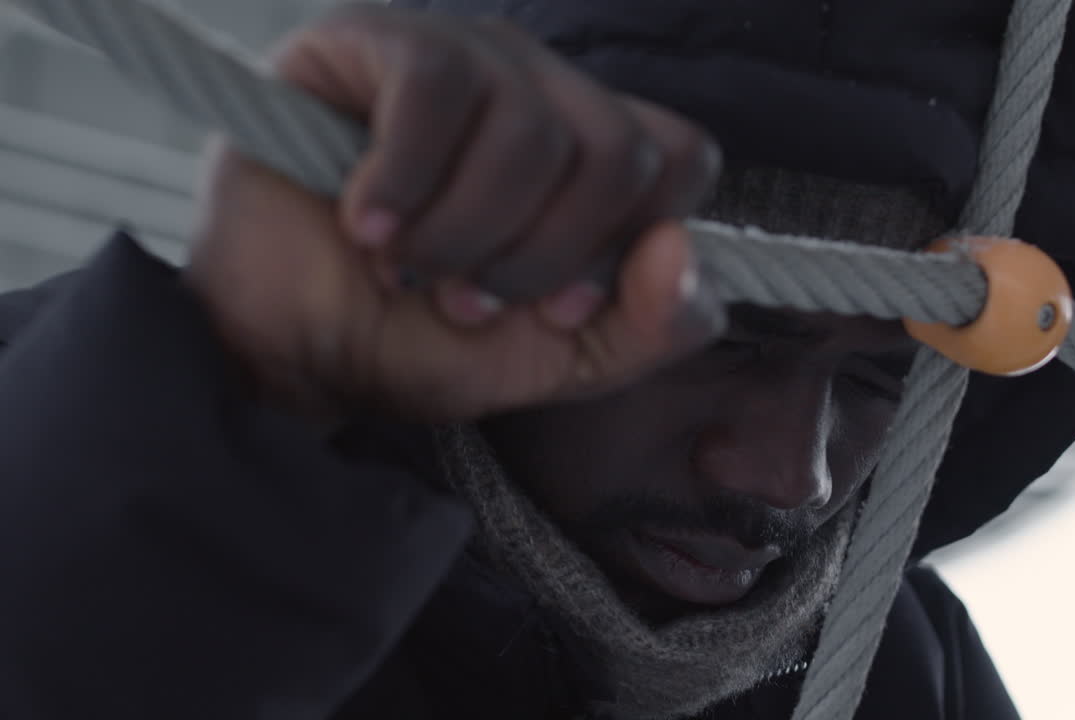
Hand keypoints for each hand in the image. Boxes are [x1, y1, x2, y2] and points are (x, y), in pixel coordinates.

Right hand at [184, 5, 723, 420]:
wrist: (286, 348)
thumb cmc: (418, 340)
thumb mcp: (554, 360)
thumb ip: (646, 327)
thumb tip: (679, 252)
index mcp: (594, 154)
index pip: (685, 159)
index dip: (629, 245)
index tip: (556, 305)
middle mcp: (544, 90)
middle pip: (621, 151)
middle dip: (542, 256)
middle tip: (468, 294)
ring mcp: (467, 56)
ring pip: (532, 130)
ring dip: (464, 234)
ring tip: (409, 266)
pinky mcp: (377, 40)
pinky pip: (436, 89)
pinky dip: (403, 183)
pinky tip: (365, 222)